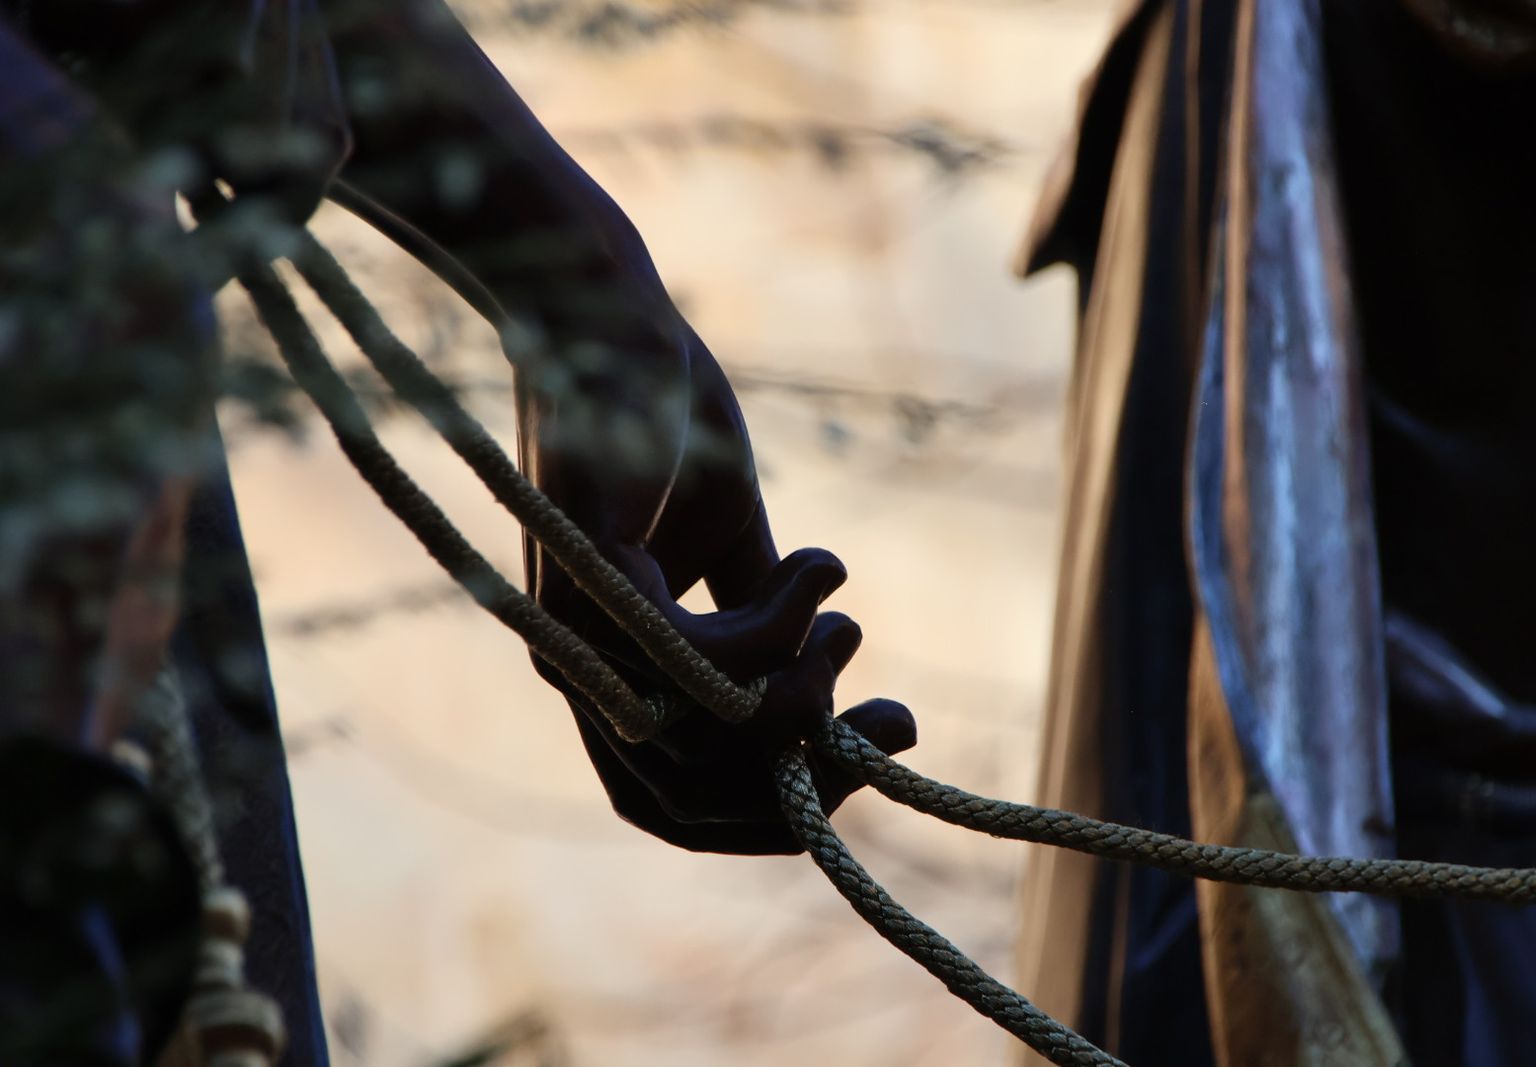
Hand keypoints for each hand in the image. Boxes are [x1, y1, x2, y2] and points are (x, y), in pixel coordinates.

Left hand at [526, 336, 915, 854]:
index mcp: (616, 674)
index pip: (679, 798)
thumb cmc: (665, 421)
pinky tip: (821, 566)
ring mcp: (583, 632)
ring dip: (805, 692)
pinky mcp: (599, 574)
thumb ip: (758, 615)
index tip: (863, 762)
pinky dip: (784, 625)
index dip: (771, 811)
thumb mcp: (731, 538)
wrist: (609, 315)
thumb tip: (821, 682)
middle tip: (893, 721)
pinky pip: (707, 658)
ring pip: (706, 740)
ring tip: (844, 615)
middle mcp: (585, 672)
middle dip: (806, 782)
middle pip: (688, 803)